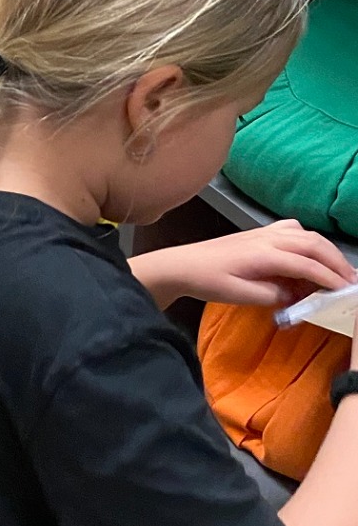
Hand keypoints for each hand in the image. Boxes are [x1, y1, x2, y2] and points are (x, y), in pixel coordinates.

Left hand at [136, 221, 356, 309]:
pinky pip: (293, 229)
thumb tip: (298, 293)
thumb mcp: (242, 296)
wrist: (183, 265)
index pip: (308, 265)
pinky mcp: (260, 233)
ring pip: (307, 235)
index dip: (329, 278)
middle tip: (351, 282)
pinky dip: (309, 239)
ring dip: (327, 251)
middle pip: (314, 245)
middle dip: (337, 263)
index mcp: (265, 254)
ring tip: (340, 270)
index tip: (345, 291)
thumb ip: (274, 294)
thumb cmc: (209, 281)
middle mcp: (270, 238)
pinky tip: (310, 252)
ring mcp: (265, 232)